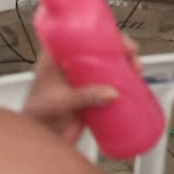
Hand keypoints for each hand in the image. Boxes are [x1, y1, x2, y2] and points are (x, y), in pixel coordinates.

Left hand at [22, 36, 140, 143]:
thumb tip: (111, 92)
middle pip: (97, 48)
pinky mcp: (91, 94)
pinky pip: (109, 82)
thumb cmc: (37, 117)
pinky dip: (122, 80)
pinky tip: (133, 81)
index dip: (98, 33)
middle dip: (117, 48)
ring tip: (135, 68)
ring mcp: (82, 80)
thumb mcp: (61, 101)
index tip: (115, 36)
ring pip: (106, 64)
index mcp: (56, 60)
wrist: (39, 140)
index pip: (77, 37)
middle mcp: (70, 66)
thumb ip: (85, 96)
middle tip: (130, 52)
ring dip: (123, 64)